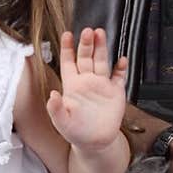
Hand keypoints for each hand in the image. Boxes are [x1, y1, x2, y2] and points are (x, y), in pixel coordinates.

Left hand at [46, 28, 128, 150]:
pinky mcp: (115, 92)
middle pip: (86, 57)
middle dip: (86, 44)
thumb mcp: (61, 122)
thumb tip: (51, 95)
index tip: (67, 35)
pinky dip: (120, 68)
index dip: (67, 48)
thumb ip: (55, 108)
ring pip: (101, 61)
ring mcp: (101, 85)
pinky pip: (119, 76)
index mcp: (72, 85)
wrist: (94, 142)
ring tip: (101, 34)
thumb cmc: (75, 132)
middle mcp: (86, 81)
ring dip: (101, 48)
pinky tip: (121, 59)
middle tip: (88, 31)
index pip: (68, 62)